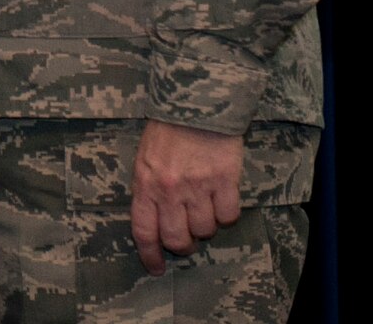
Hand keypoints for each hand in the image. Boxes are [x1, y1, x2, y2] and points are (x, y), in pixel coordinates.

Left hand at [129, 120, 243, 273]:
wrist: (194, 103)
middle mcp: (170, 190)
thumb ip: (149, 189)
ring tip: (204, 205)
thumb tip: (156, 221)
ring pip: (205, 230)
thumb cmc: (167, 131)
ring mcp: (198, 186)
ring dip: (206, 225)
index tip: (157, 268)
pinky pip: (229, 216)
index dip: (150, 254)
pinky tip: (221, 197)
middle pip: (177, 239)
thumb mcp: (145, 158)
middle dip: (184, 244)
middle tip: (188, 238)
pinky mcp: (225, 180)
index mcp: (145, 184)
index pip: (144, 231)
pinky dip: (226, 213)